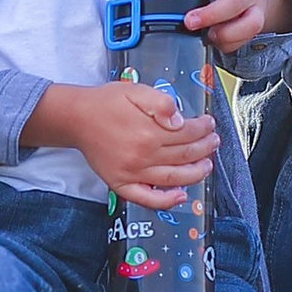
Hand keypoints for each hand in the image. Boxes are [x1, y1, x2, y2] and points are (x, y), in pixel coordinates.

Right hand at [25, 78, 219, 207]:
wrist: (77, 118)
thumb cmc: (106, 103)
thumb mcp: (135, 91)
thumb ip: (160, 103)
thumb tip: (180, 121)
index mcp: (148, 131)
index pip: (188, 133)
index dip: (204, 128)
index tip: (209, 123)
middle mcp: (143, 156)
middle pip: (185, 155)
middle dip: (205, 148)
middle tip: (214, 141)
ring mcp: (132, 173)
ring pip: (174, 178)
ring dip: (196, 173)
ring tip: (207, 165)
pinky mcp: (122, 184)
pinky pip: (147, 198)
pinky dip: (166, 201)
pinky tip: (181, 196)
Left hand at [159, 0, 291, 52]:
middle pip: (235, 2)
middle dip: (211, 14)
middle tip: (189, 21)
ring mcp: (254, 6)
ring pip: (248, 24)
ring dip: (226, 33)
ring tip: (207, 34)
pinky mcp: (256, 23)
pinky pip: (245, 38)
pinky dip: (230, 43)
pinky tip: (215, 39)